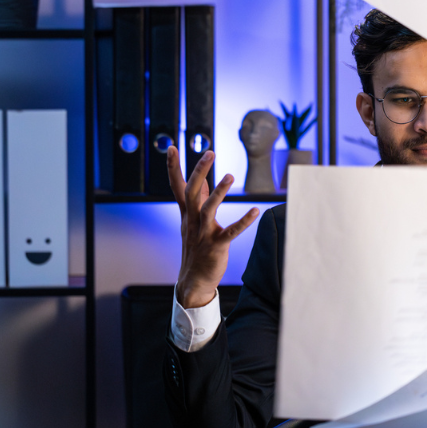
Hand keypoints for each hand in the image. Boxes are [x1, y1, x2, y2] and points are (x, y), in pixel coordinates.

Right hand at [167, 146, 259, 308]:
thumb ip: (198, 202)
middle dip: (199, 171)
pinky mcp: (216, 246)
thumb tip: (204, 182)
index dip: (173, 167)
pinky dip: (243, 222)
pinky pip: (230, 232)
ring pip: (208, 209)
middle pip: (191, 192)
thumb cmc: (196, 249)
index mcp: (186, 215)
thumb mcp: (193, 223)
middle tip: (209, 153)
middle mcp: (192, 222)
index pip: (177, 187)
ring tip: (230, 175)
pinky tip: (256, 211)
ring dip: (219, 192)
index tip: (171, 147)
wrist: (193, 281)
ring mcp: (203, 234)